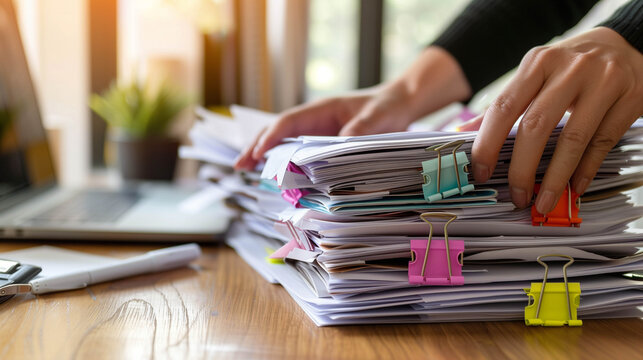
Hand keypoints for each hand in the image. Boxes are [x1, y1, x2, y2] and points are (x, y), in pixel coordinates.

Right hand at [234, 92, 375, 169]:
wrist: (399, 104)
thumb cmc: (387, 106)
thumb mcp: (378, 117)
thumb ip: (361, 129)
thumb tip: (341, 144)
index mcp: (323, 109)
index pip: (289, 121)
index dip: (271, 137)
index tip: (258, 153)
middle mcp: (315, 120)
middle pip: (278, 131)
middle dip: (257, 146)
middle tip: (238, 165)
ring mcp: (317, 132)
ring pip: (284, 142)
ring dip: (265, 156)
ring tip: (245, 171)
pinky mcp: (324, 144)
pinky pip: (300, 153)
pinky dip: (285, 163)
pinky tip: (276, 175)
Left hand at [472, 27, 642, 212]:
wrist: (627, 44)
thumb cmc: (571, 66)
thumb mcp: (536, 74)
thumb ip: (505, 103)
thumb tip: (464, 131)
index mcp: (537, 63)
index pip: (503, 107)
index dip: (487, 143)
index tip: (480, 172)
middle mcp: (569, 69)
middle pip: (536, 126)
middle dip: (521, 168)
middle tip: (516, 195)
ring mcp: (603, 82)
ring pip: (572, 139)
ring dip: (554, 178)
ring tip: (543, 201)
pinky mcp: (630, 99)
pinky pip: (602, 143)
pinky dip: (585, 170)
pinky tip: (573, 187)